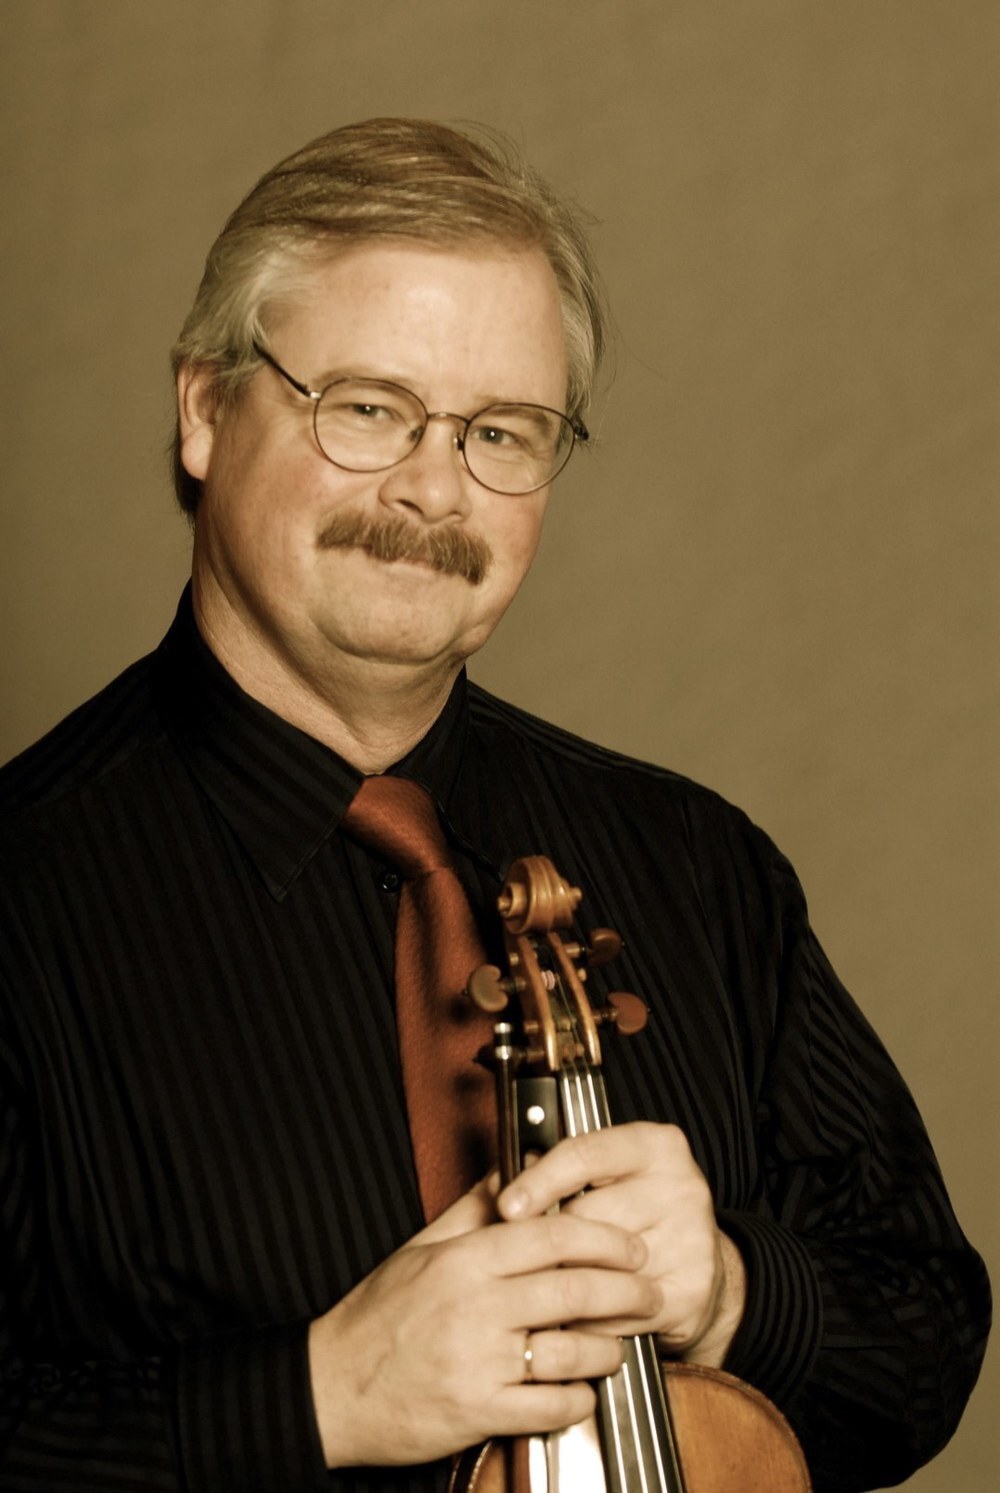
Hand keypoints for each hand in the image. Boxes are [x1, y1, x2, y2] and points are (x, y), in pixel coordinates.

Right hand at [307, 1176, 659, 1467]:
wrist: (330, 1388)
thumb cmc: (376, 1316)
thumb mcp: (421, 1250)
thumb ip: (472, 1210)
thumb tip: (513, 1170)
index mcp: (464, 1260)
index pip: (553, 1237)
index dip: (604, 1240)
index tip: (632, 1247)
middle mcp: (474, 1307)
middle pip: (574, 1292)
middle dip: (627, 1292)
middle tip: (650, 1293)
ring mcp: (478, 1362)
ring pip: (571, 1352)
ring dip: (608, 1350)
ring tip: (617, 1345)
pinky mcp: (478, 1414)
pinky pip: (551, 1406)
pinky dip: (578, 1398)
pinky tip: (582, 1390)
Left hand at [496, 1122, 745, 1365]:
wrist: (695, 1267)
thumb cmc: (628, 1213)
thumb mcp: (594, 1178)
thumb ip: (546, 1172)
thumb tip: (498, 1183)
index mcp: (654, 1146)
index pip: (586, 1154)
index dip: (539, 1180)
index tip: (506, 1206)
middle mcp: (680, 1186)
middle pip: (587, 1218)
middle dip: (550, 1243)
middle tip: (529, 1256)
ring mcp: (691, 1239)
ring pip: (598, 1270)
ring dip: (563, 1285)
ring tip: (549, 1287)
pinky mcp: (691, 1291)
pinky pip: (614, 1312)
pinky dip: (586, 1321)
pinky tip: (577, 1316)